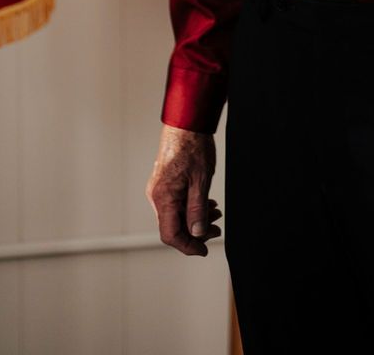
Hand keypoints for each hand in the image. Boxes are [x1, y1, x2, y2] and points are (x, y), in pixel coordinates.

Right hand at [145, 123, 222, 255]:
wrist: (185, 123)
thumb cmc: (193, 146)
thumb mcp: (201, 181)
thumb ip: (198, 209)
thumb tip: (197, 233)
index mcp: (163, 197)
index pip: (171, 234)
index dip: (188, 246)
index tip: (203, 250)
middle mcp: (157, 196)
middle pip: (174, 226)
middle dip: (196, 232)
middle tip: (217, 230)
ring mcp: (159, 189)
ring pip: (176, 215)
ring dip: (195, 219)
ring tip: (215, 214)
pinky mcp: (164, 183)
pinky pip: (175, 204)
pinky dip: (190, 208)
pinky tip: (206, 204)